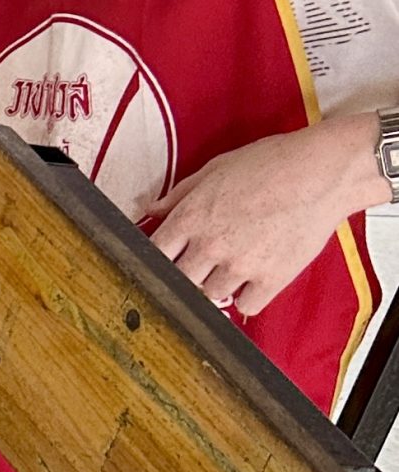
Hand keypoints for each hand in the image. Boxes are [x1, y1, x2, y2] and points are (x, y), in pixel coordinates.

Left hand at [149, 121, 381, 316]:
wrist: (319, 174)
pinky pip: (246, 307)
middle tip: (199, 266)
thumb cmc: (269, 164)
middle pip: (180, 280)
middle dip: (186, 274)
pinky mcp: (272, 279)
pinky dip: (246, 299)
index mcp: (191, 217)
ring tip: (231, 268)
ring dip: (216, 286)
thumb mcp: (214, 169)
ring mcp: (240, 265)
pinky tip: (252, 282)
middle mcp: (210, 245)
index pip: (154, 252)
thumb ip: (179, 194)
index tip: (162, 260)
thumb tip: (151, 209)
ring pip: (210, 295)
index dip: (155, 258)